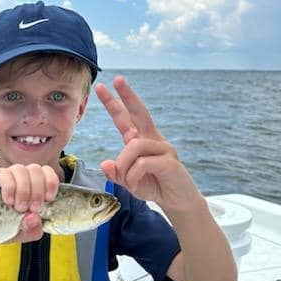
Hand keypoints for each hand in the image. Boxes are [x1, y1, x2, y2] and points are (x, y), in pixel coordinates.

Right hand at [0, 164, 58, 242]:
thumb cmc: (4, 227)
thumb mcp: (22, 234)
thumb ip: (32, 229)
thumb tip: (34, 218)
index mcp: (33, 186)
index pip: (46, 172)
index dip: (50, 182)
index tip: (48, 199)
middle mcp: (21, 178)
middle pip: (36, 169)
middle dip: (37, 190)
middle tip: (32, 208)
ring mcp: (7, 176)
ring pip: (20, 169)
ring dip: (24, 190)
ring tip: (19, 207)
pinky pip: (3, 174)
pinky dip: (9, 187)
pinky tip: (8, 200)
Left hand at [95, 76, 202, 212]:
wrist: (178, 201)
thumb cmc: (152, 186)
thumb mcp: (128, 181)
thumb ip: (116, 173)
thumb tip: (104, 164)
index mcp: (141, 140)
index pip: (126, 118)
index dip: (115, 103)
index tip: (103, 86)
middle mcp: (152, 139)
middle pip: (139, 112)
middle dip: (126, 95)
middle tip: (116, 79)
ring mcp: (163, 148)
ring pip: (132, 147)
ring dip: (124, 167)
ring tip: (129, 182)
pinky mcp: (169, 161)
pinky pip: (142, 163)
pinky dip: (133, 176)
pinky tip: (136, 186)